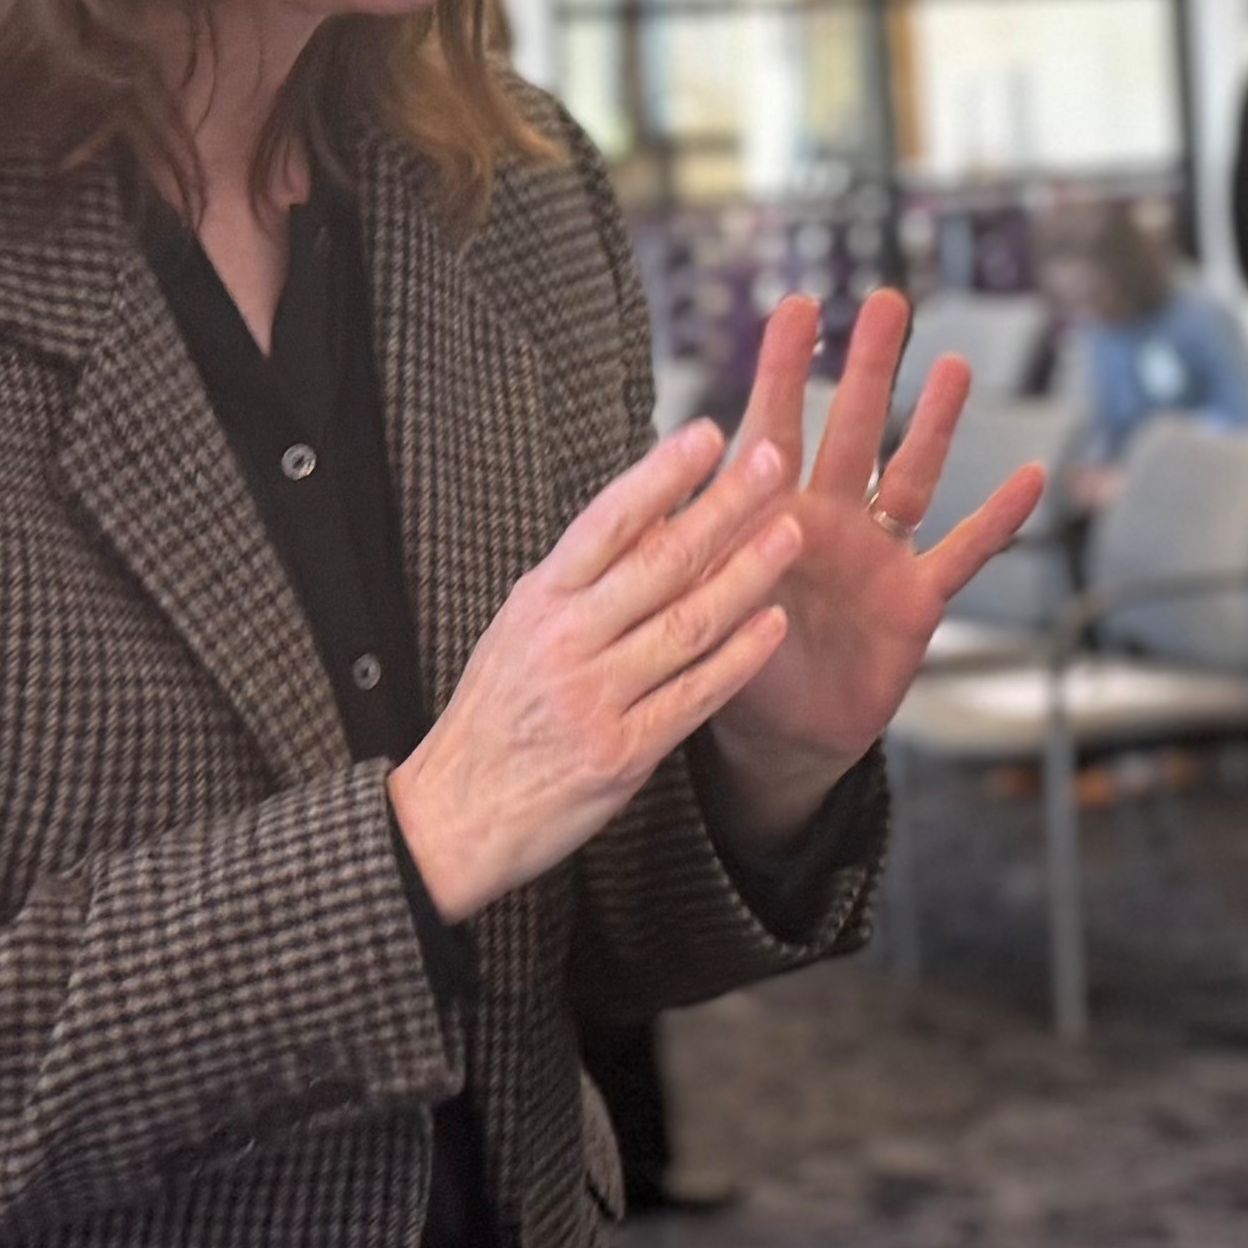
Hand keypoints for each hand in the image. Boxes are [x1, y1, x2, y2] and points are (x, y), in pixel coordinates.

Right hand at [391, 412, 807, 919]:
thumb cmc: (499, 710)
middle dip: (723, 506)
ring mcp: (595, 698)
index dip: (660, 475)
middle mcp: (566, 642)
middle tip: (773, 459)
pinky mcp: (623, 752)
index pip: (606, 523)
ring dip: (748, 574)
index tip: (708, 434)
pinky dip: (740, 657)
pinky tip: (776, 623)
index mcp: (539, 602)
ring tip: (792, 531)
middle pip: (660, 562)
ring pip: (689, 623)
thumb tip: (652, 511)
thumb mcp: (521, 628)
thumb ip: (584, 579)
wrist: (455, 813)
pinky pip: (696, 694)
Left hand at [700, 294, 1055, 843]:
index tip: (798, 305)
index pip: (775, 427)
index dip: (785, 367)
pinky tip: (1030, 479)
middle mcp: (828, 520)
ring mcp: (877, 555)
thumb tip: (671, 502)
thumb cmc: (730, 663)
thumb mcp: (702, 608)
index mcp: (768, 516)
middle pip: (854, 430)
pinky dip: (998, 520)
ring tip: (955, 366)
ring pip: (912, 475)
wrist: (778, 738)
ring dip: (936, 424)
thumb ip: (701, 555)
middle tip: (888, 304)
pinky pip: (964, 552)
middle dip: (870, 367)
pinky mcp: (916, 600)